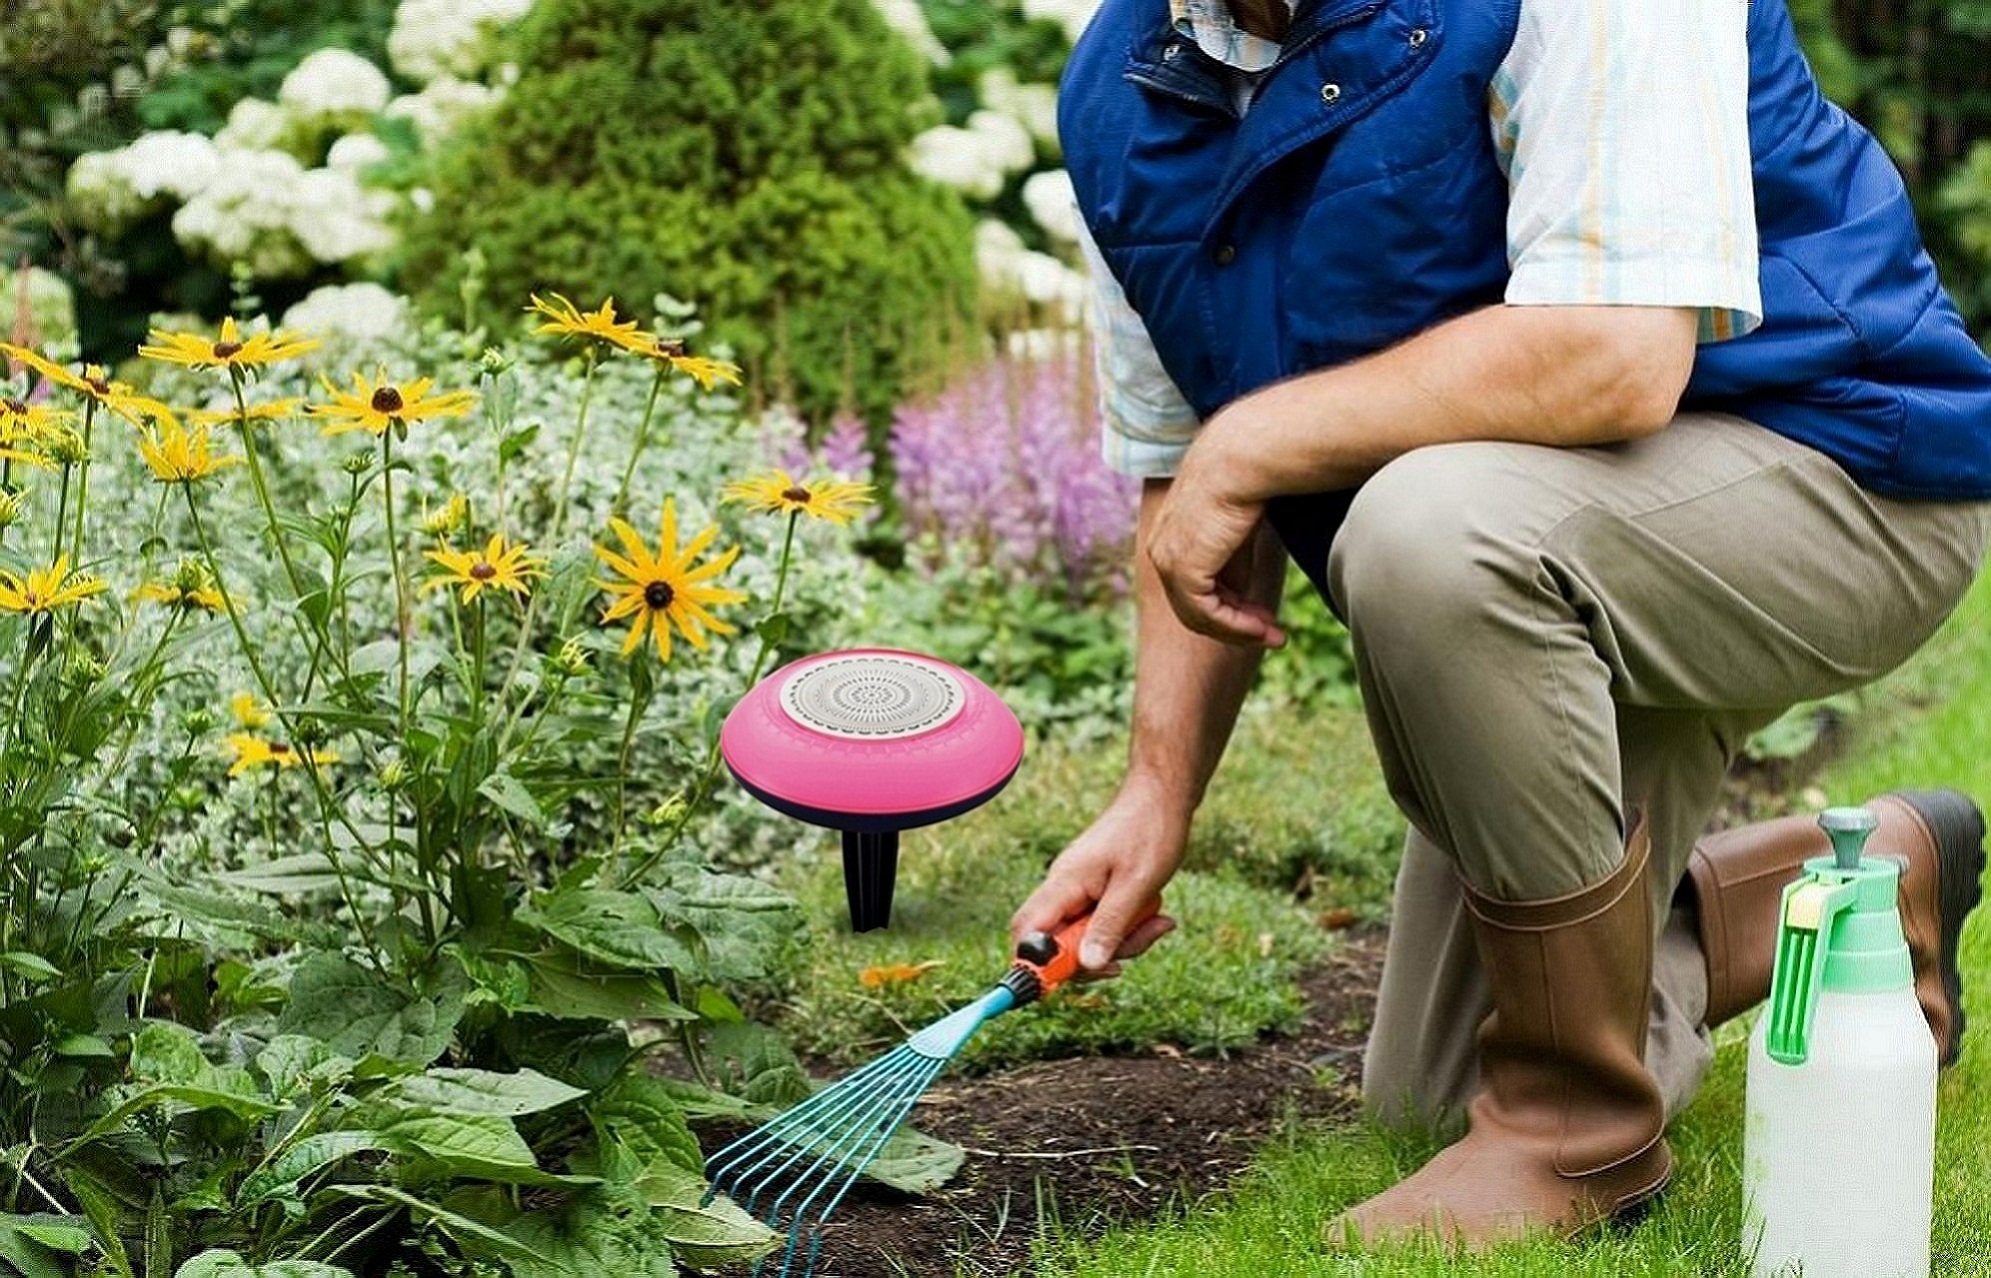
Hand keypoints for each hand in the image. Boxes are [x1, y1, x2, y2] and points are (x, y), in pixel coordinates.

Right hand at [1010, 779, 1183, 975]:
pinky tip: (1156, 917)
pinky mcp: (1096, 893)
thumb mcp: (1135, 886)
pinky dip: (1129, 930)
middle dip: (1093, 959)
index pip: (1026, 933)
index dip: (1037, 964)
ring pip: (1085, 939)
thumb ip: (1110, 926)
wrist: (1163, 797)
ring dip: (1121, 943)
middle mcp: (1063, 890)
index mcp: (1063, 884)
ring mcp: (1079, 892)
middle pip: (1057, 945)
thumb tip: (1088, 965)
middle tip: (1128, 956)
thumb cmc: (1150, 832)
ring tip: (1156, 923)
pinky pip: (1103, 925)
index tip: (1071, 977)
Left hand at [1148, 426, 1285, 647]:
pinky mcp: (1183, 569)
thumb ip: (1232, 560)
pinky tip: (1265, 628)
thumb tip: (1241, 594)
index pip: (1193, 584)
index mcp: (1170, 536)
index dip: (1230, 605)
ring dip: (1240, 630)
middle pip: (1194, 605)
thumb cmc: (1247, 479)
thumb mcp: (1236, 528)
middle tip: (1273, 633)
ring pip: (1200, 615)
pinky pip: (1208, 614)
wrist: (1243, 458)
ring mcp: (1168, 561)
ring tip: (1275, 636)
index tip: (1264, 617)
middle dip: (1236, 623)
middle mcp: (1160, 549)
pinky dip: (1237, 626)